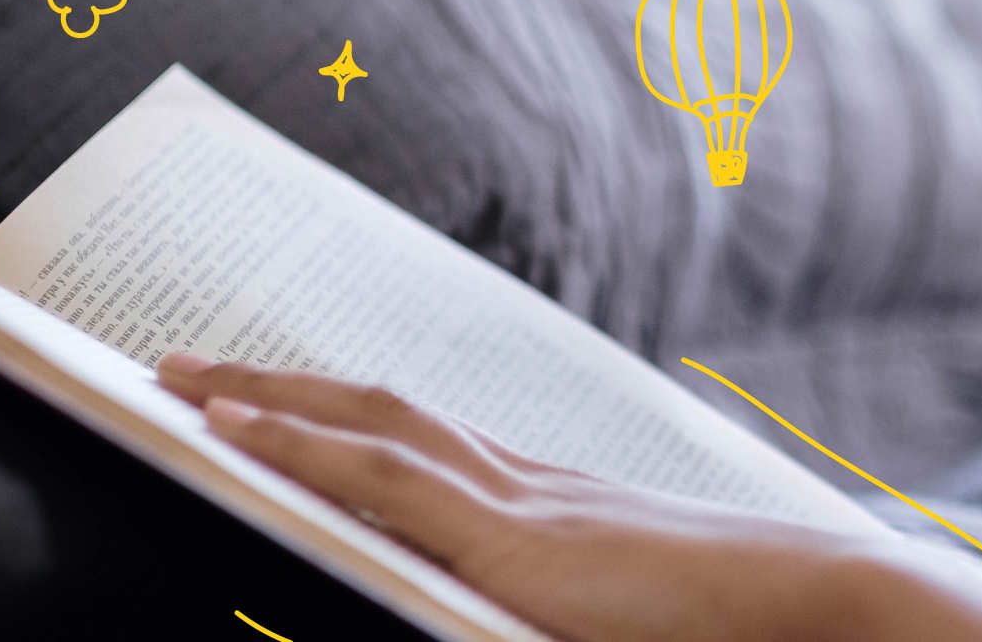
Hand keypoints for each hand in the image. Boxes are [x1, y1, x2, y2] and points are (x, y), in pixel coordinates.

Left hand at [154, 352, 868, 641]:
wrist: (806, 601)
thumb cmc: (721, 625)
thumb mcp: (604, 616)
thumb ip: (529, 604)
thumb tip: (475, 607)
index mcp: (543, 506)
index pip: (415, 440)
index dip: (331, 414)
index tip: (263, 397)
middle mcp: (523, 484)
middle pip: (376, 411)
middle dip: (273, 387)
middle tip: (174, 366)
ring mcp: (518, 504)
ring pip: (368, 428)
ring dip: (265, 399)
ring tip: (176, 383)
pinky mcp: (514, 542)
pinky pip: (384, 478)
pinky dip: (301, 445)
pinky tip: (232, 430)